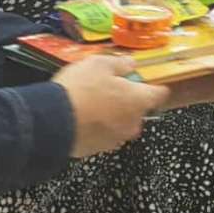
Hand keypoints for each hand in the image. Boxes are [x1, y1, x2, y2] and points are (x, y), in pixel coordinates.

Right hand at [52, 55, 170, 157]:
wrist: (53, 122)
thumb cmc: (80, 90)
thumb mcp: (100, 64)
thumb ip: (120, 63)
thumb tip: (131, 65)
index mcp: (139, 100)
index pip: (159, 93)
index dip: (153, 85)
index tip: (145, 80)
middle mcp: (132, 123)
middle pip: (138, 109)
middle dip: (127, 99)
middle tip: (108, 87)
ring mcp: (115, 139)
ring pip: (120, 122)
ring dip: (111, 113)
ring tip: (91, 101)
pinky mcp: (97, 149)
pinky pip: (103, 134)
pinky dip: (97, 126)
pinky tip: (82, 116)